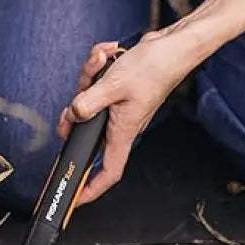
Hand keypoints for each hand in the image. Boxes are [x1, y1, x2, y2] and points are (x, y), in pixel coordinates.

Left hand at [56, 32, 191, 204]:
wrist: (173, 46)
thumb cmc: (154, 67)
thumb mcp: (113, 85)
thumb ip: (87, 103)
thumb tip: (72, 115)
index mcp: (123, 130)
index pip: (108, 171)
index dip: (91, 188)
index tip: (75, 198)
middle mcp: (121, 123)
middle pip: (87, 130)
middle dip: (75, 112)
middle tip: (74, 101)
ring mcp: (120, 106)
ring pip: (89, 101)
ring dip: (89, 78)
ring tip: (101, 61)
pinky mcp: (119, 90)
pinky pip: (98, 84)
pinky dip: (98, 68)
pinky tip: (107, 55)